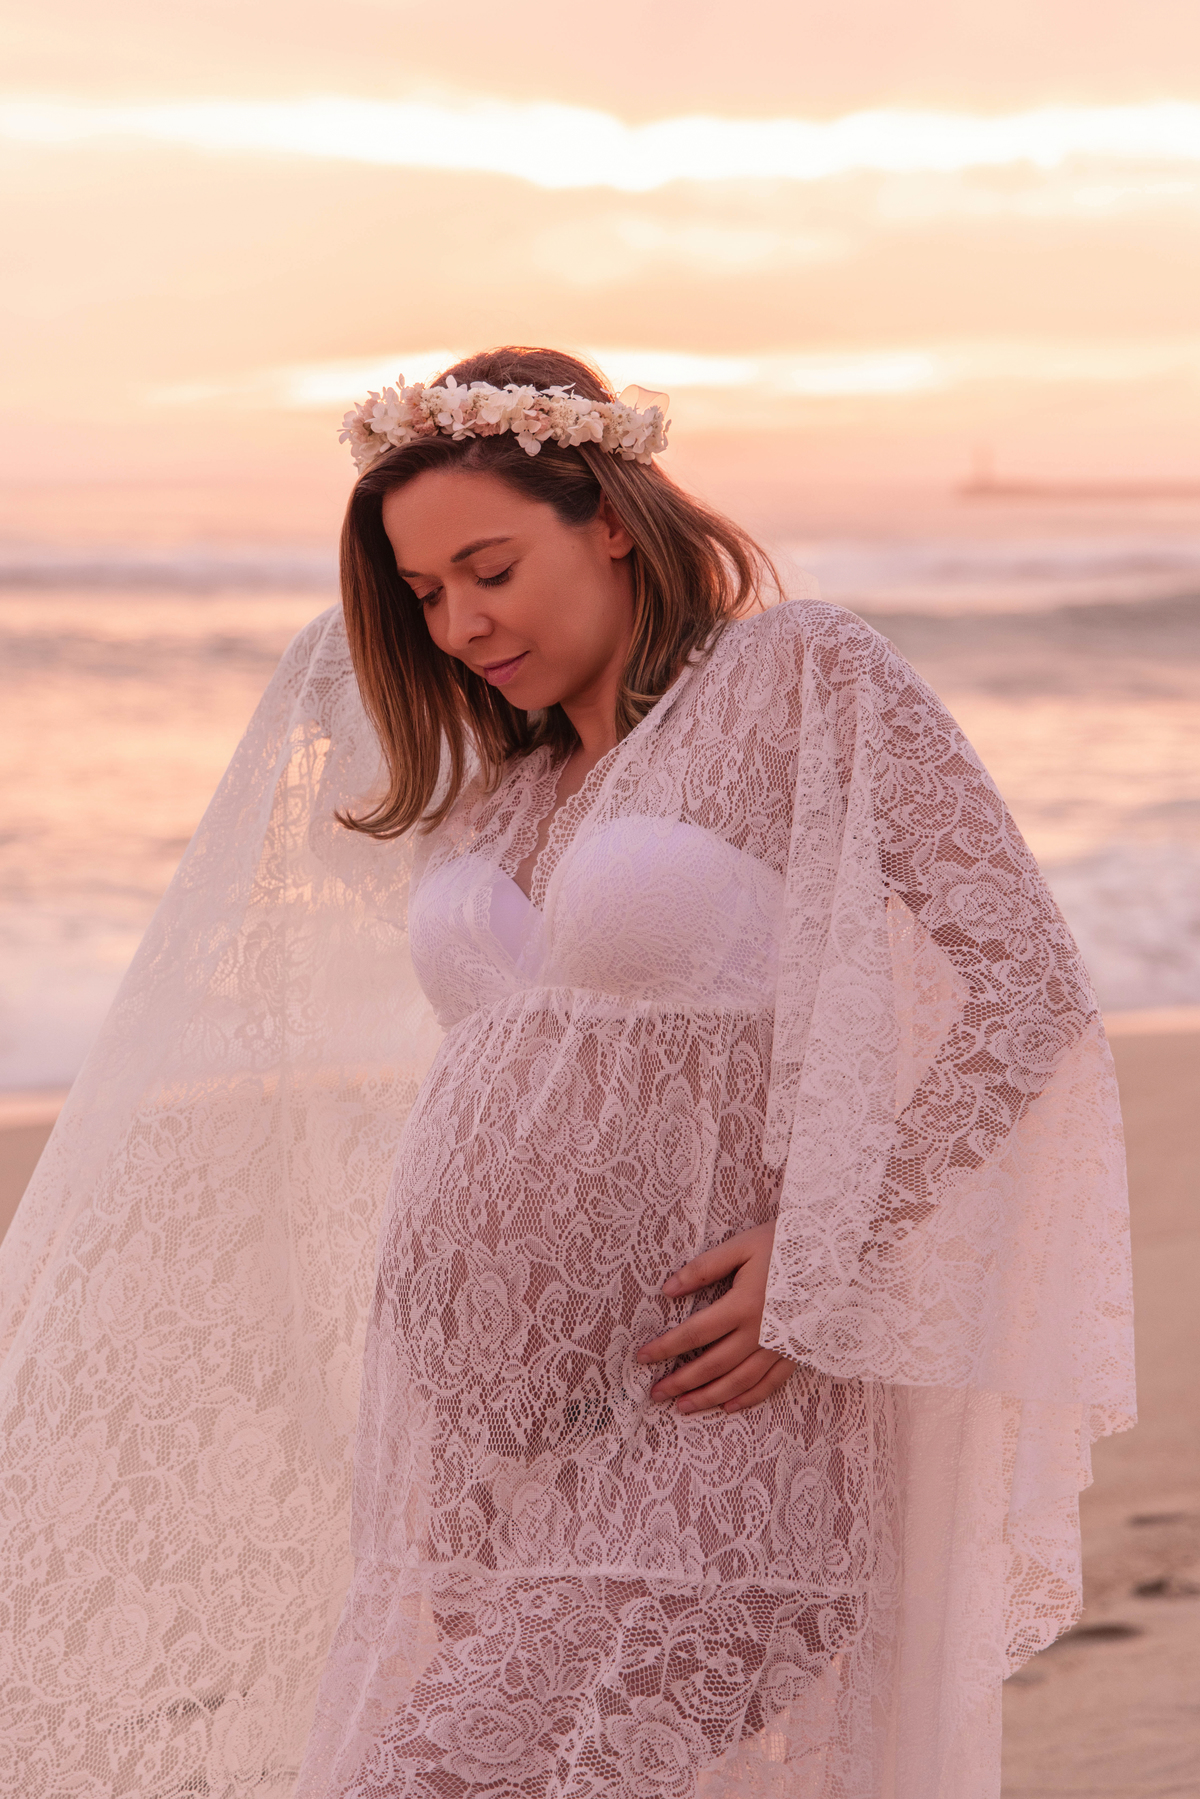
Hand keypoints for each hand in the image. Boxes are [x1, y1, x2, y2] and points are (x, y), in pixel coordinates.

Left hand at [635, 1220, 796, 1414]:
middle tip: (656, 1394)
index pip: (694, 1334)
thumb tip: (668, 1289)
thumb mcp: (743, 1246)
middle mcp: (760, 1333)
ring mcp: (781, 1347)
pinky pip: (771, 1383)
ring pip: (739, 1382)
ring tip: (683, 1407)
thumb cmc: (788, 1243)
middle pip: (713, 1365)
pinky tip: (729, 1406)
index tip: (642, 1358)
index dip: (665, 1348)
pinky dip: (749, 1398)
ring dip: (709, 1397)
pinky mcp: (799, 1352)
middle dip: (681, 1382)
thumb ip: (704, 1268)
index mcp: (742, 1305)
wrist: (841, 1253)